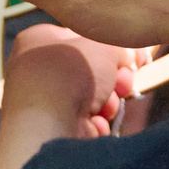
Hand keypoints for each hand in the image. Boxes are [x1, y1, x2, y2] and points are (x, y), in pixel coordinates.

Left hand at [4, 25, 134, 138]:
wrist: (46, 125)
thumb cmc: (69, 74)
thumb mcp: (103, 46)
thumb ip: (119, 47)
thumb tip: (129, 56)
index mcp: (37, 40)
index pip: (81, 38)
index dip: (109, 47)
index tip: (134, 57)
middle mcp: (35, 71)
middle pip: (89, 71)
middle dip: (114, 79)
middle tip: (123, 83)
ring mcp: (43, 103)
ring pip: (91, 99)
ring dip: (108, 102)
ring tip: (107, 105)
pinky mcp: (52, 130)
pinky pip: (84, 123)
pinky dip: (95, 124)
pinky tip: (93, 124)